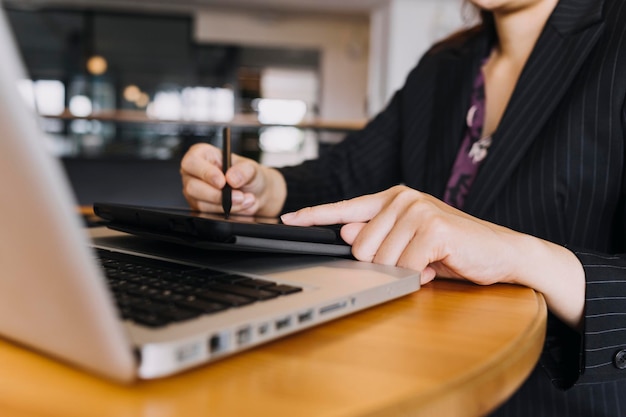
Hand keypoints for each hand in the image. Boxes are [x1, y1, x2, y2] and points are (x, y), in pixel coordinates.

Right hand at [180, 143, 285, 216]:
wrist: (254, 192)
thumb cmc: (247, 174)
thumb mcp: (251, 168)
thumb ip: (243, 170)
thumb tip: (231, 178)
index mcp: (202, 154)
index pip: (192, 161)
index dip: (205, 173)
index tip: (222, 182)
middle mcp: (194, 173)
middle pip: (192, 186)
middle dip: (217, 195)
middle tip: (238, 196)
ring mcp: (195, 192)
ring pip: (200, 203)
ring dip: (226, 205)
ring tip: (244, 199)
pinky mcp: (199, 207)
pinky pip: (207, 213)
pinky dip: (226, 212)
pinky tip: (239, 206)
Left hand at [281, 185, 584, 328]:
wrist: (501, 252)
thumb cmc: (453, 247)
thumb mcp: (409, 240)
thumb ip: (377, 234)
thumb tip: (346, 230)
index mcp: (393, 198)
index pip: (345, 207)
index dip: (314, 215)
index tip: (289, 219)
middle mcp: (403, 198)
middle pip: (360, 247)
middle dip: (383, 264)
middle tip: (413, 259)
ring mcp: (418, 210)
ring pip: (382, 259)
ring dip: (404, 270)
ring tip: (428, 260)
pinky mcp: (434, 228)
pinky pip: (406, 267)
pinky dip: (420, 275)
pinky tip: (437, 264)